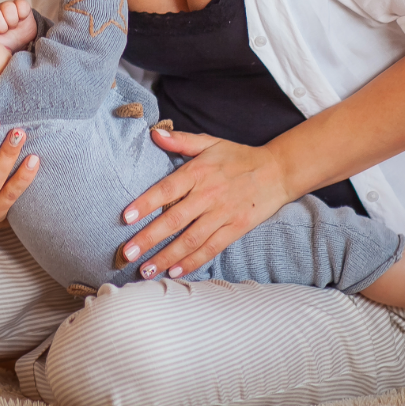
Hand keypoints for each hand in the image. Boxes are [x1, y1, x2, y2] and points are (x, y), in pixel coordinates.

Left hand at [0, 0, 36, 51]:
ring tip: (13, 26)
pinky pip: (21, 4)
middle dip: (1, 27)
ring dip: (12, 20)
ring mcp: (5, 6)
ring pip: (7, 8)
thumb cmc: (6, 44)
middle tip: (5, 31)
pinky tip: (21, 19)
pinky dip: (22, 13)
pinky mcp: (20, 4)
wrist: (23, 43)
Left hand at [119, 128, 290, 278]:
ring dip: (167, 256)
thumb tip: (154, 133)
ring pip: (191, 240)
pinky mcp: (236, 229)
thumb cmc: (238, 156)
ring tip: (146, 270)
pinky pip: (211, 248)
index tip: (125, 218)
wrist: (278, 171)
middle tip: (127, 253)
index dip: (145, 204)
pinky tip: (175, 272)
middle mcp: (208, 195)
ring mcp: (223, 214)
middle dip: (149, 238)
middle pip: (174, 220)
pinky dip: (193, 261)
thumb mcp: (209, 142)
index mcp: (198, 172)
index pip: (166, 189)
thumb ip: (180, 140)